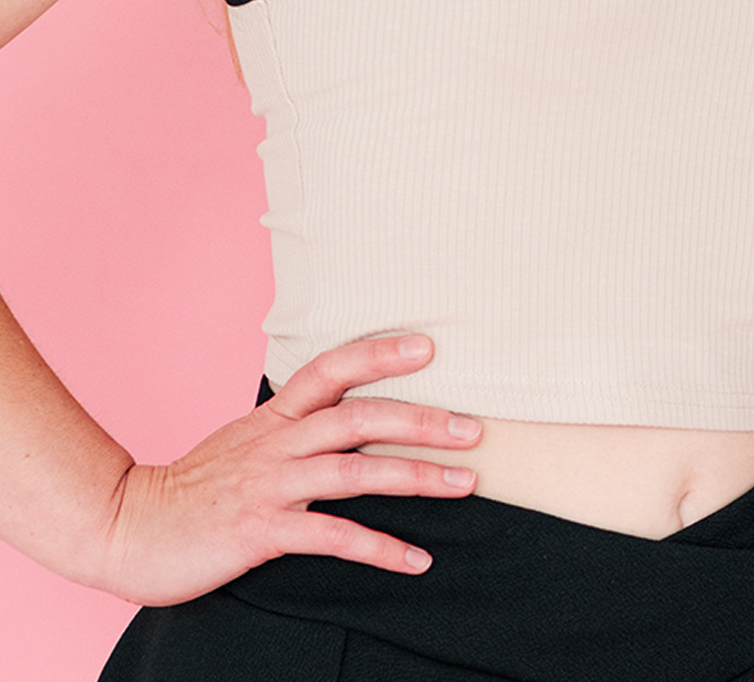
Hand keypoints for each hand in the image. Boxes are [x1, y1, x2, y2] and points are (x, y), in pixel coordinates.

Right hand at [83, 334, 481, 604]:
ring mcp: (271, 486)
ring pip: (357, 471)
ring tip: (466, 483)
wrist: (126, 529)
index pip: (333, 367)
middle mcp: (279, 443)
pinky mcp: (262, 531)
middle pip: (361, 416)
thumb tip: (344, 413)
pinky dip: (381, 548)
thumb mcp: (245, 441)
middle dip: (424, 420)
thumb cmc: (192, 488)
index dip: (380, 352)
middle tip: (476, 428)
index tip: (429, 345)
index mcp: (275, 417)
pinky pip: (333, 536)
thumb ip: (292, 426)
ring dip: (418, 477)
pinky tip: (417, 558)